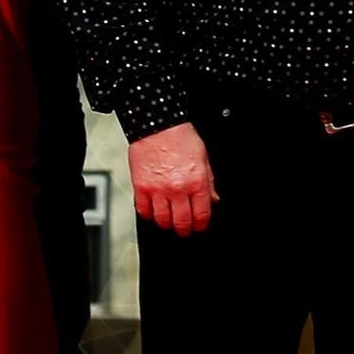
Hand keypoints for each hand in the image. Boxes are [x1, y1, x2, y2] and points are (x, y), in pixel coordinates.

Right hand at [131, 122, 216, 236]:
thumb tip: (212, 199)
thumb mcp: (203, 158)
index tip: (199, 226)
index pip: (201, 215)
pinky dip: (149, 214)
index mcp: (196, 181)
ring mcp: (157, 190)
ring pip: (162, 221)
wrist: (157, 124)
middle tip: (185, 228)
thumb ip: (208, 182)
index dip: (201, 225)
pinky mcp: (141, 187)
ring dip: (167, 223)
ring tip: (169, 220)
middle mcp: (177, 188)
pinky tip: (153, 210)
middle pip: (181, 223)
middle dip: (185, 229)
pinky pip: (144, 211)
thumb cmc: (179, 137)